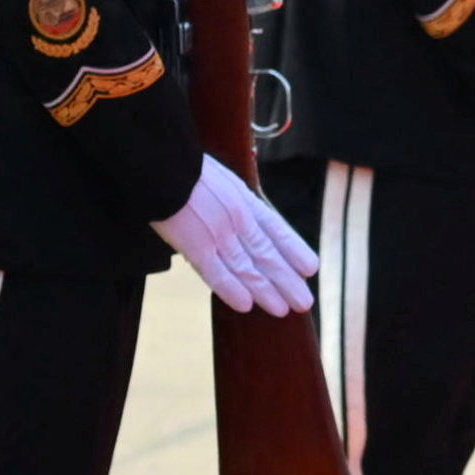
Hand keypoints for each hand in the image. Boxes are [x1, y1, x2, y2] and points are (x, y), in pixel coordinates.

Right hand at [154, 163, 318, 316]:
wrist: (164, 165)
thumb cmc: (187, 169)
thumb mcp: (222, 180)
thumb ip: (233, 200)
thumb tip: (242, 217)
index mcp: (245, 200)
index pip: (277, 229)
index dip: (294, 250)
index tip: (310, 268)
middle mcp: (239, 219)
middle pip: (268, 254)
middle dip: (287, 280)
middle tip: (303, 301)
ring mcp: (219, 234)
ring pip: (248, 269)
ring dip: (267, 291)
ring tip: (283, 309)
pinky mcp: (197, 246)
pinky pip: (217, 274)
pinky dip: (232, 290)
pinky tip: (246, 305)